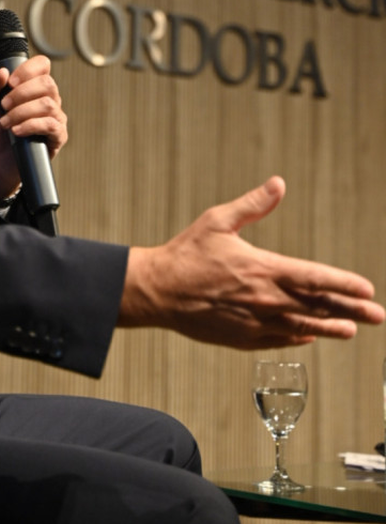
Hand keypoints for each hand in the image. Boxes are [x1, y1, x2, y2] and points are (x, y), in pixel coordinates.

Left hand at [0, 55, 66, 199]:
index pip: (42, 65)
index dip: (28, 70)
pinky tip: (16, 131)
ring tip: (6, 122)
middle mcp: (49, 98)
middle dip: (21, 93)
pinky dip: (30, 125)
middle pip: (47, 83)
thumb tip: (3, 72)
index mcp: (34, 85)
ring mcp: (55, 117)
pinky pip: (51, 125)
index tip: (10, 82)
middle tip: (3, 105)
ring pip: (47, 104)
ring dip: (21, 112)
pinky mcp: (58, 136)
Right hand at [118, 176, 384, 347]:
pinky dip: (298, 337)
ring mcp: (255, 322)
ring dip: (329, 328)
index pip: (314, 278)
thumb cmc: (187, 253)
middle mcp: (265, 299)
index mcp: (262, 269)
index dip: (343, 284)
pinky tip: (309, 335)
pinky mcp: (242, 338)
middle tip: (377, 315)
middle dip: (350, 310)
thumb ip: (253, 204)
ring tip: (351, 330)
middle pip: (316, 306)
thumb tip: (278, 184)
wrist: (159, 291)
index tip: (366, 288)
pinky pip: (278, 339)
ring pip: (302, 327)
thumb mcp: (218, 220)